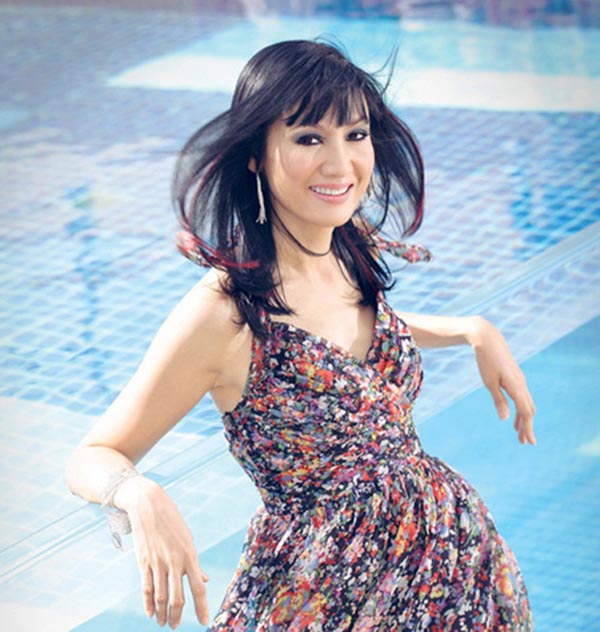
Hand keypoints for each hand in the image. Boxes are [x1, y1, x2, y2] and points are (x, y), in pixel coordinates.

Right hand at [114, 477, 210, 628]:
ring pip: (160, 597)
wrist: (149, 504)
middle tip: (176, 627)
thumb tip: (205, 580)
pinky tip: (150, 613)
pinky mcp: (143, 561)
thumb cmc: (172, 522)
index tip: (204, 622)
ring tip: (163, 623)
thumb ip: (195, 564)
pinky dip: (148, 603)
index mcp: (189, 555)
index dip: (202, 607)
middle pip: (177, 597)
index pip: (198, 588)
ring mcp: (157, 562)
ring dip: (162, 614)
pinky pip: (146, 587)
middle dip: (177, 616)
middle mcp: (174, 561)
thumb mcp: (187, 540)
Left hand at [470, 317, 536, 444]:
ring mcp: (519, 380)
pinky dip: (519, 409)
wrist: (488, 340)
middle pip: (528, 410)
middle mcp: (521, 384)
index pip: (525, 412)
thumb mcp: (489, 382)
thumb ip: (498, 400)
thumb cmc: (486, 361)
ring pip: (526, 403)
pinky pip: (521, 397)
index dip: (527, 427)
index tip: (528, 442)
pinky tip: (512, 416)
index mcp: (516, 386)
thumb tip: (505, 419)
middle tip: (524, 442)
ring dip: (523, 419)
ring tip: (518, 434)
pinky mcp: (515, 378)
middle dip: (527, 426)